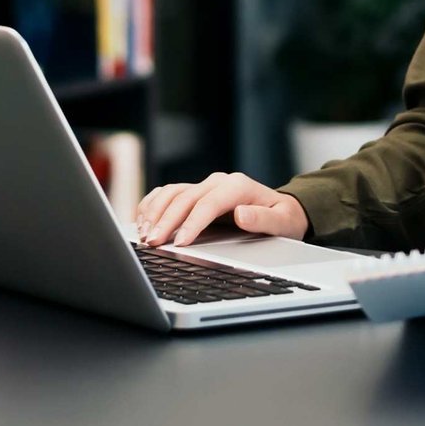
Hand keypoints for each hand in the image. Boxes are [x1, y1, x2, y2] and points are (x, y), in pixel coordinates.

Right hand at [134, 171, 310, 247]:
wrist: (281, 209)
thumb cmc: (282, 218)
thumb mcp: (282, 222)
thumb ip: (263, 219)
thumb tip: (241, 214)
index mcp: (238, 186)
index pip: (208, 204)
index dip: (191, 224)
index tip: (179, 244)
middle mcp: (218, 182)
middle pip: (185, 198)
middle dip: (166, 221)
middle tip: (152, 243)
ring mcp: (204, 185)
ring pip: (172, 193)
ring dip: (154, 212)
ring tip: (144, 235)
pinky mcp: (194, 192)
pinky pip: (167, 193)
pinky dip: (152, 205)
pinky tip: (141, 221)